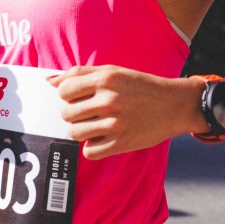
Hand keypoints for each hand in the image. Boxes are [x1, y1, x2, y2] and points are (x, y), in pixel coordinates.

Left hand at [49, 66, 199, 159]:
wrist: (174, 105)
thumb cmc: (140, 86)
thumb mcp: (114, 71)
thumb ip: (81, 74)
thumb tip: (50, 82)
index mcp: (106, 79)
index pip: (64, 90)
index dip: (66, 95)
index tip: (77, 97)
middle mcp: (109, 101)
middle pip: (67, 113)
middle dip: (72, 113)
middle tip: (87, 112)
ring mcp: (116, 124)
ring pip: (75, 133)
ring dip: (80, 130)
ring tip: (94, 125)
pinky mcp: (122, 144)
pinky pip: (89, 152)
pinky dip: (92, 147)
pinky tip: (102, 138)